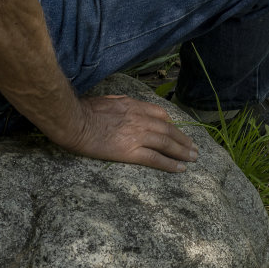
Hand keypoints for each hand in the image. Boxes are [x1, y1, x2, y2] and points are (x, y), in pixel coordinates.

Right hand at [57, 94, 198, 170]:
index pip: (160, 114)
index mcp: (134, 106)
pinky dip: (170, 164)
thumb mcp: (108, 99)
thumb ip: (121, 103)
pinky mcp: (130, 152)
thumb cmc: (84, 110)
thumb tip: (125, 105)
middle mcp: (140, 120)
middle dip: (183, 139)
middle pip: (168, 130)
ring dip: (182, 152)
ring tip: (193, 158)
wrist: (74, 121)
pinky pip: (155, 158)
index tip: (177, 130)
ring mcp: (137, 135)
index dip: (171, 124)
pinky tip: (180, 169)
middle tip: (194, 148)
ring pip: (167, 143)